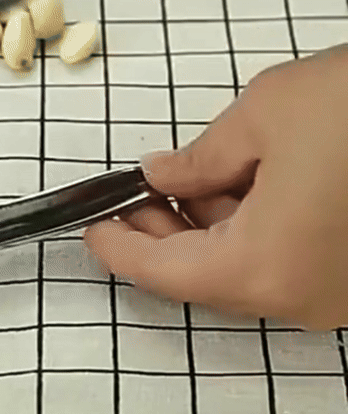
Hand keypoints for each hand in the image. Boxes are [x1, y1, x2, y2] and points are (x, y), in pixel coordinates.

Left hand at [83, 45, 347, 330]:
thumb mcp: (265, 115)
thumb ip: (200, 158)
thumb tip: (163, 176)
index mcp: (265, 267)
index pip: (164, 272)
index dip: (119, 248)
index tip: (91, 230)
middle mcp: (303, 298)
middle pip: (204, 277)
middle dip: (162, 235)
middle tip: (135, 195)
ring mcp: (338, 295)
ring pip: (247, 270)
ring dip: (207, 231)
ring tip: (183, 182)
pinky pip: (286, 262)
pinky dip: (251, 231)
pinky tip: (239, 188)